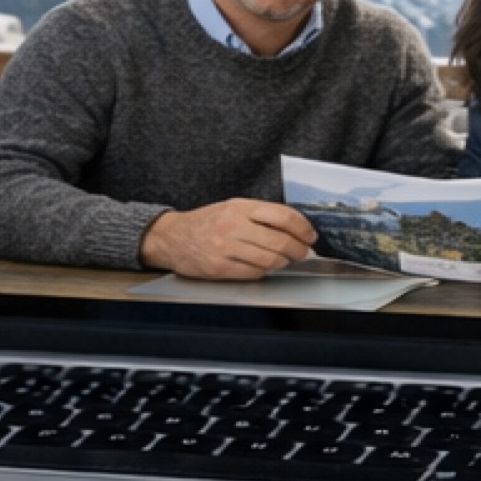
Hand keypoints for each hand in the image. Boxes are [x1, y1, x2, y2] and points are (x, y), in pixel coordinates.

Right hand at [141, 198, 317, 278]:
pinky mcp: (219, 268)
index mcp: (239, 207)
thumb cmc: (206, 222)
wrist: (171, 237)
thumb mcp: (232, 208)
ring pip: (269, 260)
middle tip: (303, 253)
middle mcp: (233, 225)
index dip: (302, 228)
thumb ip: (260, 215)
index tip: (310, 235)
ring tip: (284, 260)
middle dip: (298, 250)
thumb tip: (294, 228)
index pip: (282, 216)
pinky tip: (261, 266)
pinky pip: (253, 273)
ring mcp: (225, 248)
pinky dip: (263, 271)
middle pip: (279, 241)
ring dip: (283, 262)